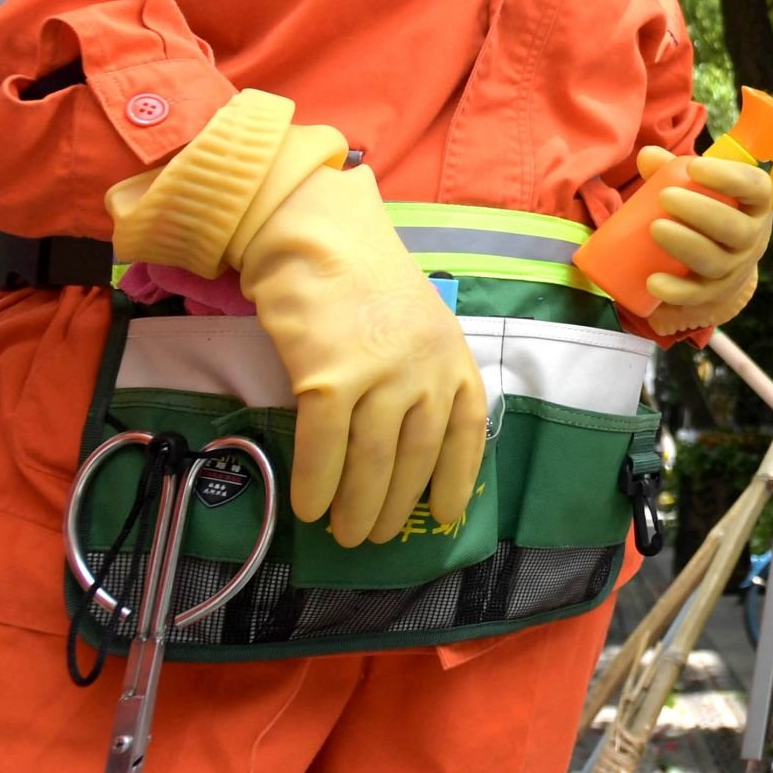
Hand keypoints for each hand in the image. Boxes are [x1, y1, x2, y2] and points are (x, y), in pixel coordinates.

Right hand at [234, 164, 486, 547]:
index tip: (447, 516)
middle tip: (376, 538)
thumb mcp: (416, 322)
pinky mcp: (330, 378)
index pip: (465, 432)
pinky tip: (307, 508)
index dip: (457, 479)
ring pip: (371, 462)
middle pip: (415, 457)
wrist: (315, 234)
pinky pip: (323, 447)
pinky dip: (315, 484)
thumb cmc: (361, 278)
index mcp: (451, 356)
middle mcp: (424, 370)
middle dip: (396, 506)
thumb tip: (408, 439)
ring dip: (357, 507)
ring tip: (344, 536)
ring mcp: (380, 375)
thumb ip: (422, 372)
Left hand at [636, 145, 772, 324]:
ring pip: (716, 261)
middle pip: (735, 229)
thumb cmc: (707, 209)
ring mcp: (735, 268)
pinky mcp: (714, 293)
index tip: (694, 166)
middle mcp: (752, 237)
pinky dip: (676, 291)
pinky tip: (653, 282)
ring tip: (655, 228)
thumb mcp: (699, 188)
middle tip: (666, 196)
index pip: (754, 187)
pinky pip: (698, 295)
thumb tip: (647, 156)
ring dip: (687, 245)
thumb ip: (671, 170)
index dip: (728, 177)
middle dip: (701, 212)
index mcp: (755, 203)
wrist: (722, 258)